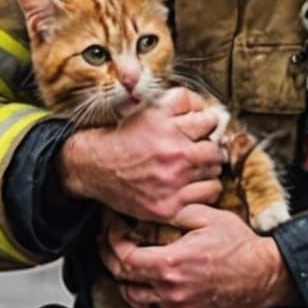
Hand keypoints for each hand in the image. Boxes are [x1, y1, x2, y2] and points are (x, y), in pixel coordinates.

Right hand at [58, 87, 224, 222]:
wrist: (93, 167)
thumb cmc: (122, 137)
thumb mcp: (146, 109)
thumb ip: (178, 102)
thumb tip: (206, 105)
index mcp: (165, 125)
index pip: (208, 120)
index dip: (207, 124)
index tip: (201, 130)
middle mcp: (171, 152)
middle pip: (215, 149)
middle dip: (210, 148)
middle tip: (201, 151)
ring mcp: (172, 181)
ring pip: (215, 171)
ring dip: (209, 168)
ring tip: (195, 168)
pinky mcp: (169, 205)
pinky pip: (208, 193)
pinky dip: (207, 188)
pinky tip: (196, 185)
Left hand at [101, 205, 299, 307]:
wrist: (267, 275)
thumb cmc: (242, 246)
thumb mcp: (208, 216)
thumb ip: (177, 212)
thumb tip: (155, 211)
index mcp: (171, 263)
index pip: (124, 258)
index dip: (112, 244)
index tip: (112, 234)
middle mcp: (171, 290)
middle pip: (124, 281)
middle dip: (112, 262)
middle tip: (111, 248)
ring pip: (136, 302)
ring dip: (127, 285)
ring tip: (128, 270)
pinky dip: (147, 305)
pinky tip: (151, 292)